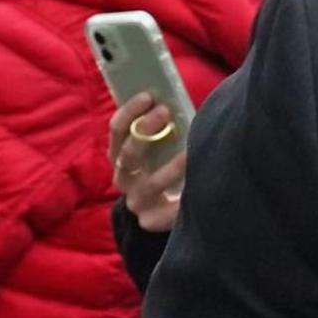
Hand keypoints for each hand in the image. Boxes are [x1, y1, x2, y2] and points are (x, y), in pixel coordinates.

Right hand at [109, 89, 187, 235]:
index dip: (130, 112)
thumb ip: (165, 129)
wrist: (165, 210)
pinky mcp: (151, 221)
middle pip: (128, 155)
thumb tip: (178, 103)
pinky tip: (199, 185)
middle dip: (145, 130)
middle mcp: (124, 178)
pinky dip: (184, 199)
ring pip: (150, 183)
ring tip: (190, 153)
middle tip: (165, 112)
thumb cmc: (168, 166)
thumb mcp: (162, 146)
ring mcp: (137, 201)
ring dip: (171, 167)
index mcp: (120, 155)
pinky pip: (168, 211)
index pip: (117, 131)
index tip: (148, 96)